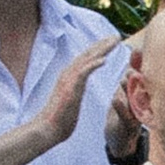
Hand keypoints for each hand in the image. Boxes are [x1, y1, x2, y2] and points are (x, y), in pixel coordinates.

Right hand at [32, 38, 121, 153]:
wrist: (47, 129)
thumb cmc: (60, 118)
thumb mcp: (71, 99)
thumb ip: (76, 89)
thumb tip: (79, 87)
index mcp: (69, 76)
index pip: (85, 58)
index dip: (98, 49)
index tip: (111, 42)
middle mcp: (68, 74)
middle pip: (87, 54)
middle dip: (102, 44)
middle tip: (117, 35)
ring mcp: (68, 80)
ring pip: (86, 60)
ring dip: (101, 49)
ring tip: (115, 41)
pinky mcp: (70, 89)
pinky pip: (82, 73)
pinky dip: (92, 65)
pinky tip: (104, 59)